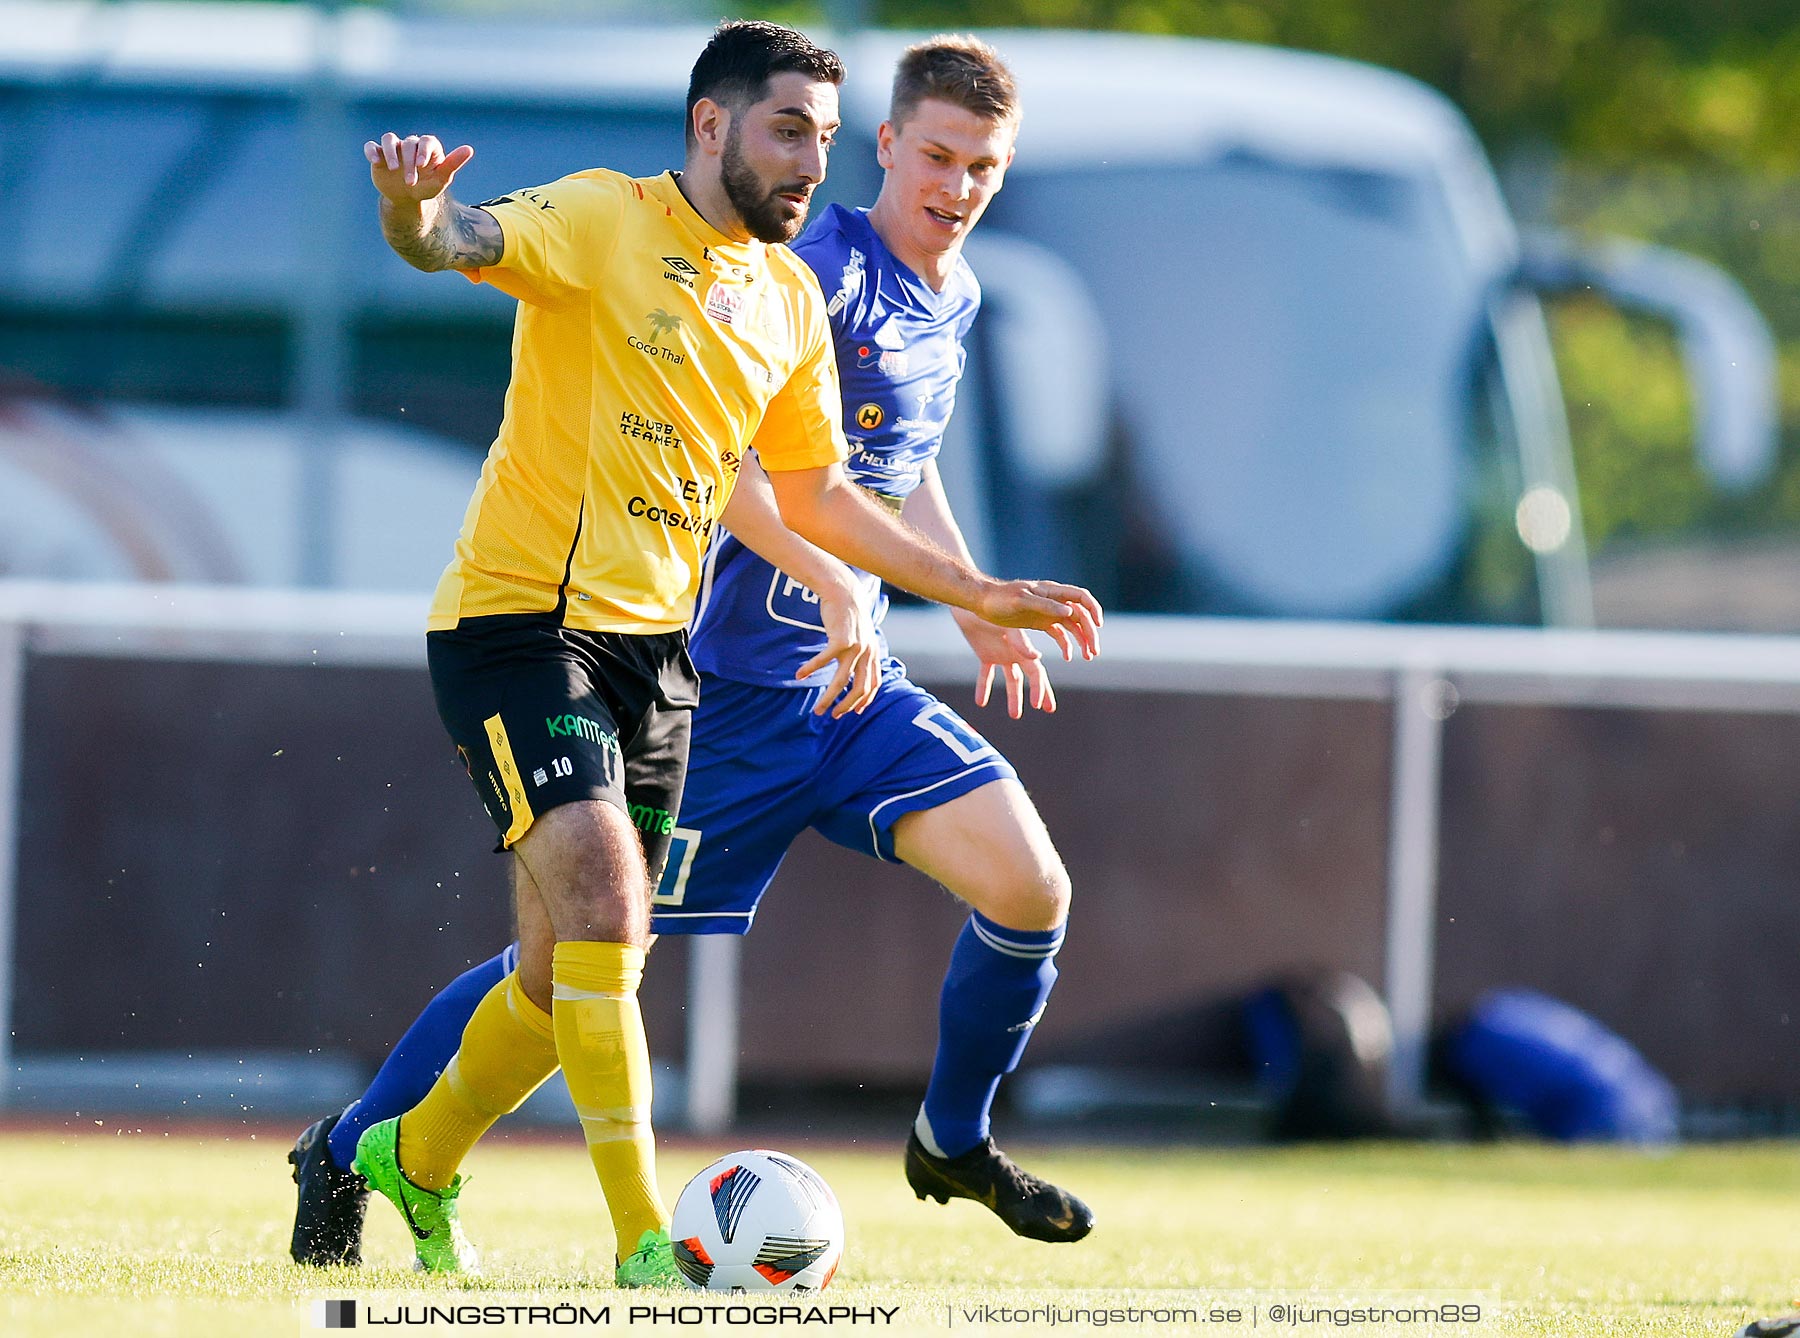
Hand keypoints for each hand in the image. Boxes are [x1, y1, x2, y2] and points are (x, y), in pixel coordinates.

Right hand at [364, 132, 473, 205]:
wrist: (407, 199)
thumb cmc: (427, 188)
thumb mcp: (441, 179)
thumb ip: (453, 163)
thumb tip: (469, 149)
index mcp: (427, 148)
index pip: (427, 141)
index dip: (424, 150)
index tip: (421, 165)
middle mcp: (410, 144)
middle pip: (408, 144)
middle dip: (409, 163)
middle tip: (411, 182)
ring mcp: (393, 148)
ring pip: (389, 139)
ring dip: (390, 152)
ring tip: (392, 169)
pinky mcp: (378, 154)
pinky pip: (372, 146)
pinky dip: (372, 151)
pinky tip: (376, 161)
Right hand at [793, 579, 880, 717]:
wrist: (843, 590)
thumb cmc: (848, 615)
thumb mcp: (860, 635)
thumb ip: (860, 651)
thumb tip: (853, 669)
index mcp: (873, 653)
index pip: (873, 683)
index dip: (865, 700)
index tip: (854, 712)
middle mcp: (867, 652)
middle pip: (859, 688)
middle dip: (846, 705)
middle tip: (833, 716)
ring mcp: (856, 646)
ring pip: (841, 680)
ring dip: (829, 697)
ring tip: (818, 709)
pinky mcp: (841, 639)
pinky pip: (824, 660)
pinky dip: (811, 669)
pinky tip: (799, 675)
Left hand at [953, 609, 1054, 718]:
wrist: (973, 599)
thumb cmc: (994, 607)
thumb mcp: (1009, 624)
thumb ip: (1021, 641)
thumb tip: (1037, 657)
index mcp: (1024, 647)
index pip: (1037, 671)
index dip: (1041, 689)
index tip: (1043, 706)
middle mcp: (1016, 652)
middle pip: (1029, 677)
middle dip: (1038, 694)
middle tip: (1046, 709)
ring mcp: (1001, 654)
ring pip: (1010, 679)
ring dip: (1012, 697)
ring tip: (1015, 716)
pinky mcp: (985, 653)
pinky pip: (986, 674)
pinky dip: (984, 687)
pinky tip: (981, 701)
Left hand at [974, 579, 1102, 662]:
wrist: (980, 601)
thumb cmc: (999, 597)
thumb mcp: (1021, 601)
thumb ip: (1045, 606)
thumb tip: (1070, 612)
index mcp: (1051, 592)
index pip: (1081, 597)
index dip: (1093, 610)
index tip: (1098, 627)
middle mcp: (1053, 602)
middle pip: (1080, 616)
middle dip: (1090, 633)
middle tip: (1094, 652)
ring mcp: (1046, 612)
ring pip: (1072, 627)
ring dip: (1082, 640)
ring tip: (1088, 657)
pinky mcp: (1038, 623)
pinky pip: (1058, 634)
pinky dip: (1066, 645)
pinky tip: (1068, 657)